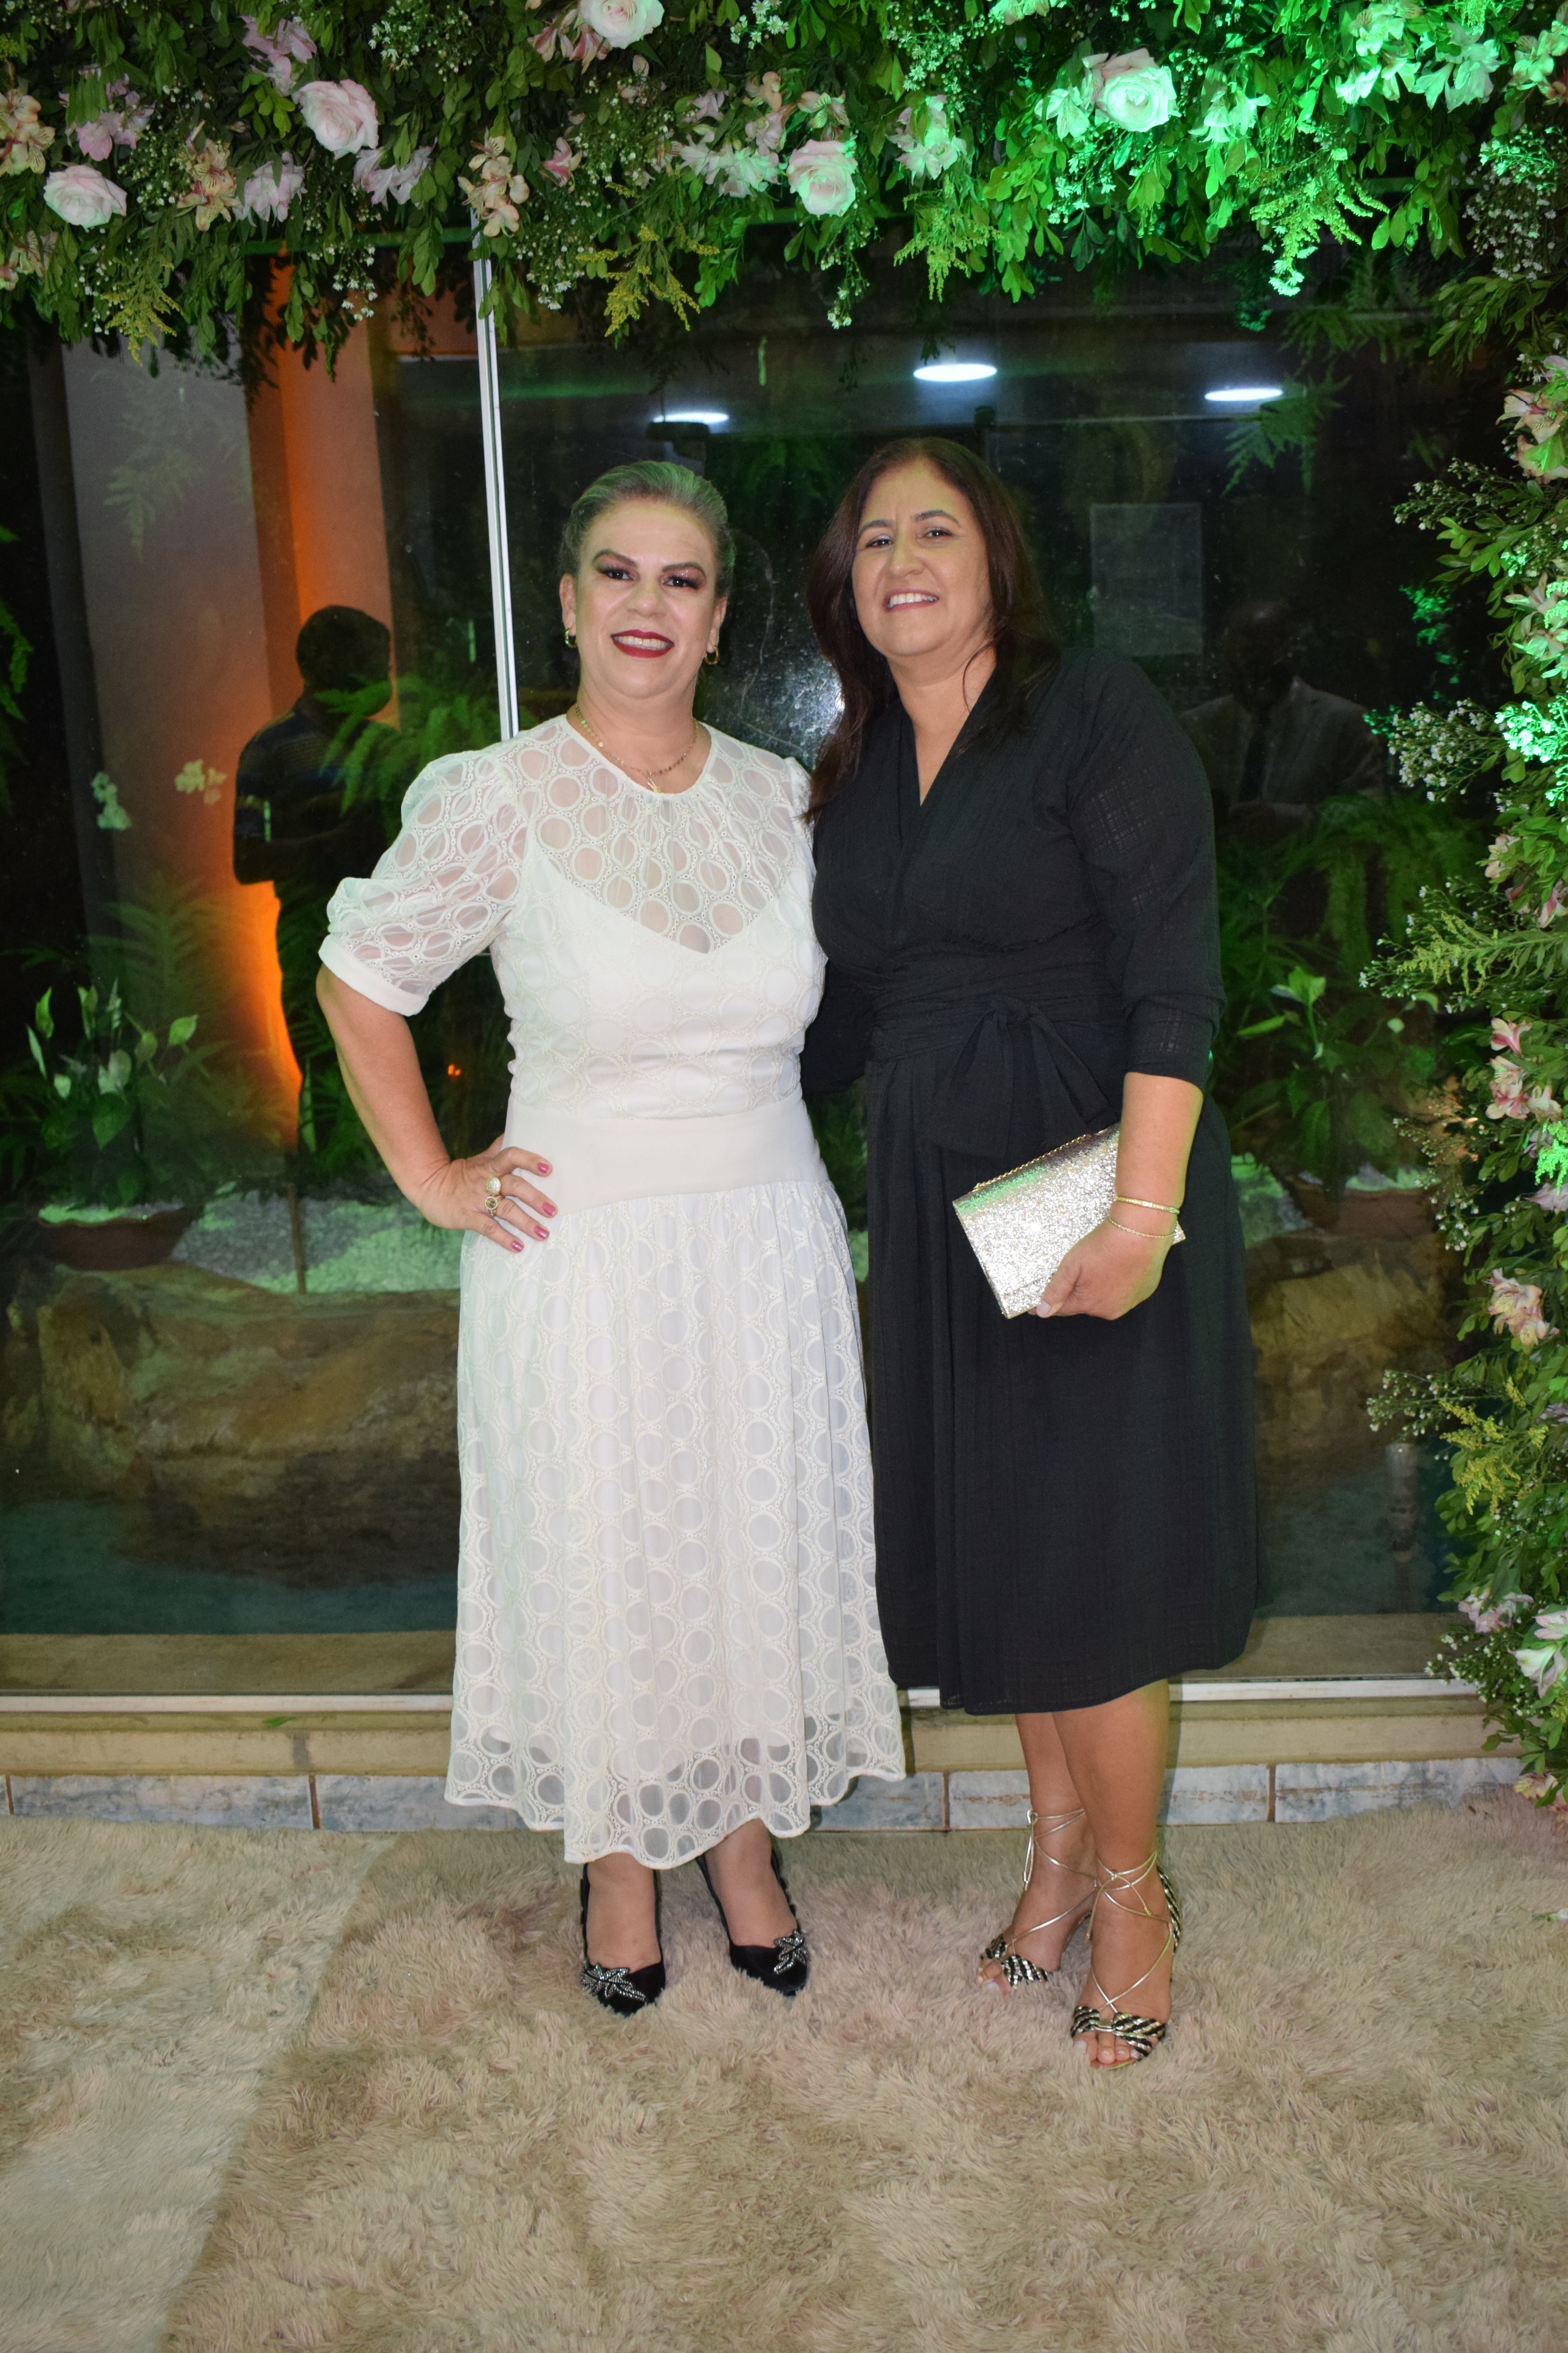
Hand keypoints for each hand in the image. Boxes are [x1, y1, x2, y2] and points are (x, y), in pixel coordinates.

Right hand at [412, 1135, 556, 1254]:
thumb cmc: (459, 1175)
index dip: (529, 1161)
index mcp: (491, 1166)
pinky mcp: (469, 1217)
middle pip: (514, 1186)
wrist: (429, 1188)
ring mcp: (478, 1201)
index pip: (511, 1157)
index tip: (548, 1168)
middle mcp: (487, 1182)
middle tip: (553, 1210)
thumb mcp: (479, 1159)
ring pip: (506, 1210)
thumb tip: (514, 1133)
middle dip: (535, 1198)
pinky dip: (504, 1238)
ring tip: (543, 1233)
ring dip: (525, 1222)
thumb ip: (497, 1149)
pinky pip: (489, 1228)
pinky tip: (519, 1246)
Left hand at [1032, 1219, 1169, 1320]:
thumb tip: (1043, 1312)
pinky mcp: (1145, 1291)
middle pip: (1086, 1303)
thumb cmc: (1103, 1246)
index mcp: (1089, 1304)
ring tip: (1101, 1264)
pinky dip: (1119, 1282)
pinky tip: (1119, 1265)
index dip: (1051, 1301)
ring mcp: (1130, 1302)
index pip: (1063, 1308)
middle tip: (1079, 1269)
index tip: (1037, 1301)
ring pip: (1106, 1297)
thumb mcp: (1071, 1265)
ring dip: (1100, 1286)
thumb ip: (1056, 1290)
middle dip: (1079, 1290)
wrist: (1140, 1230)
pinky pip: (1126, 1290)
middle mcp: (1110, 1310)